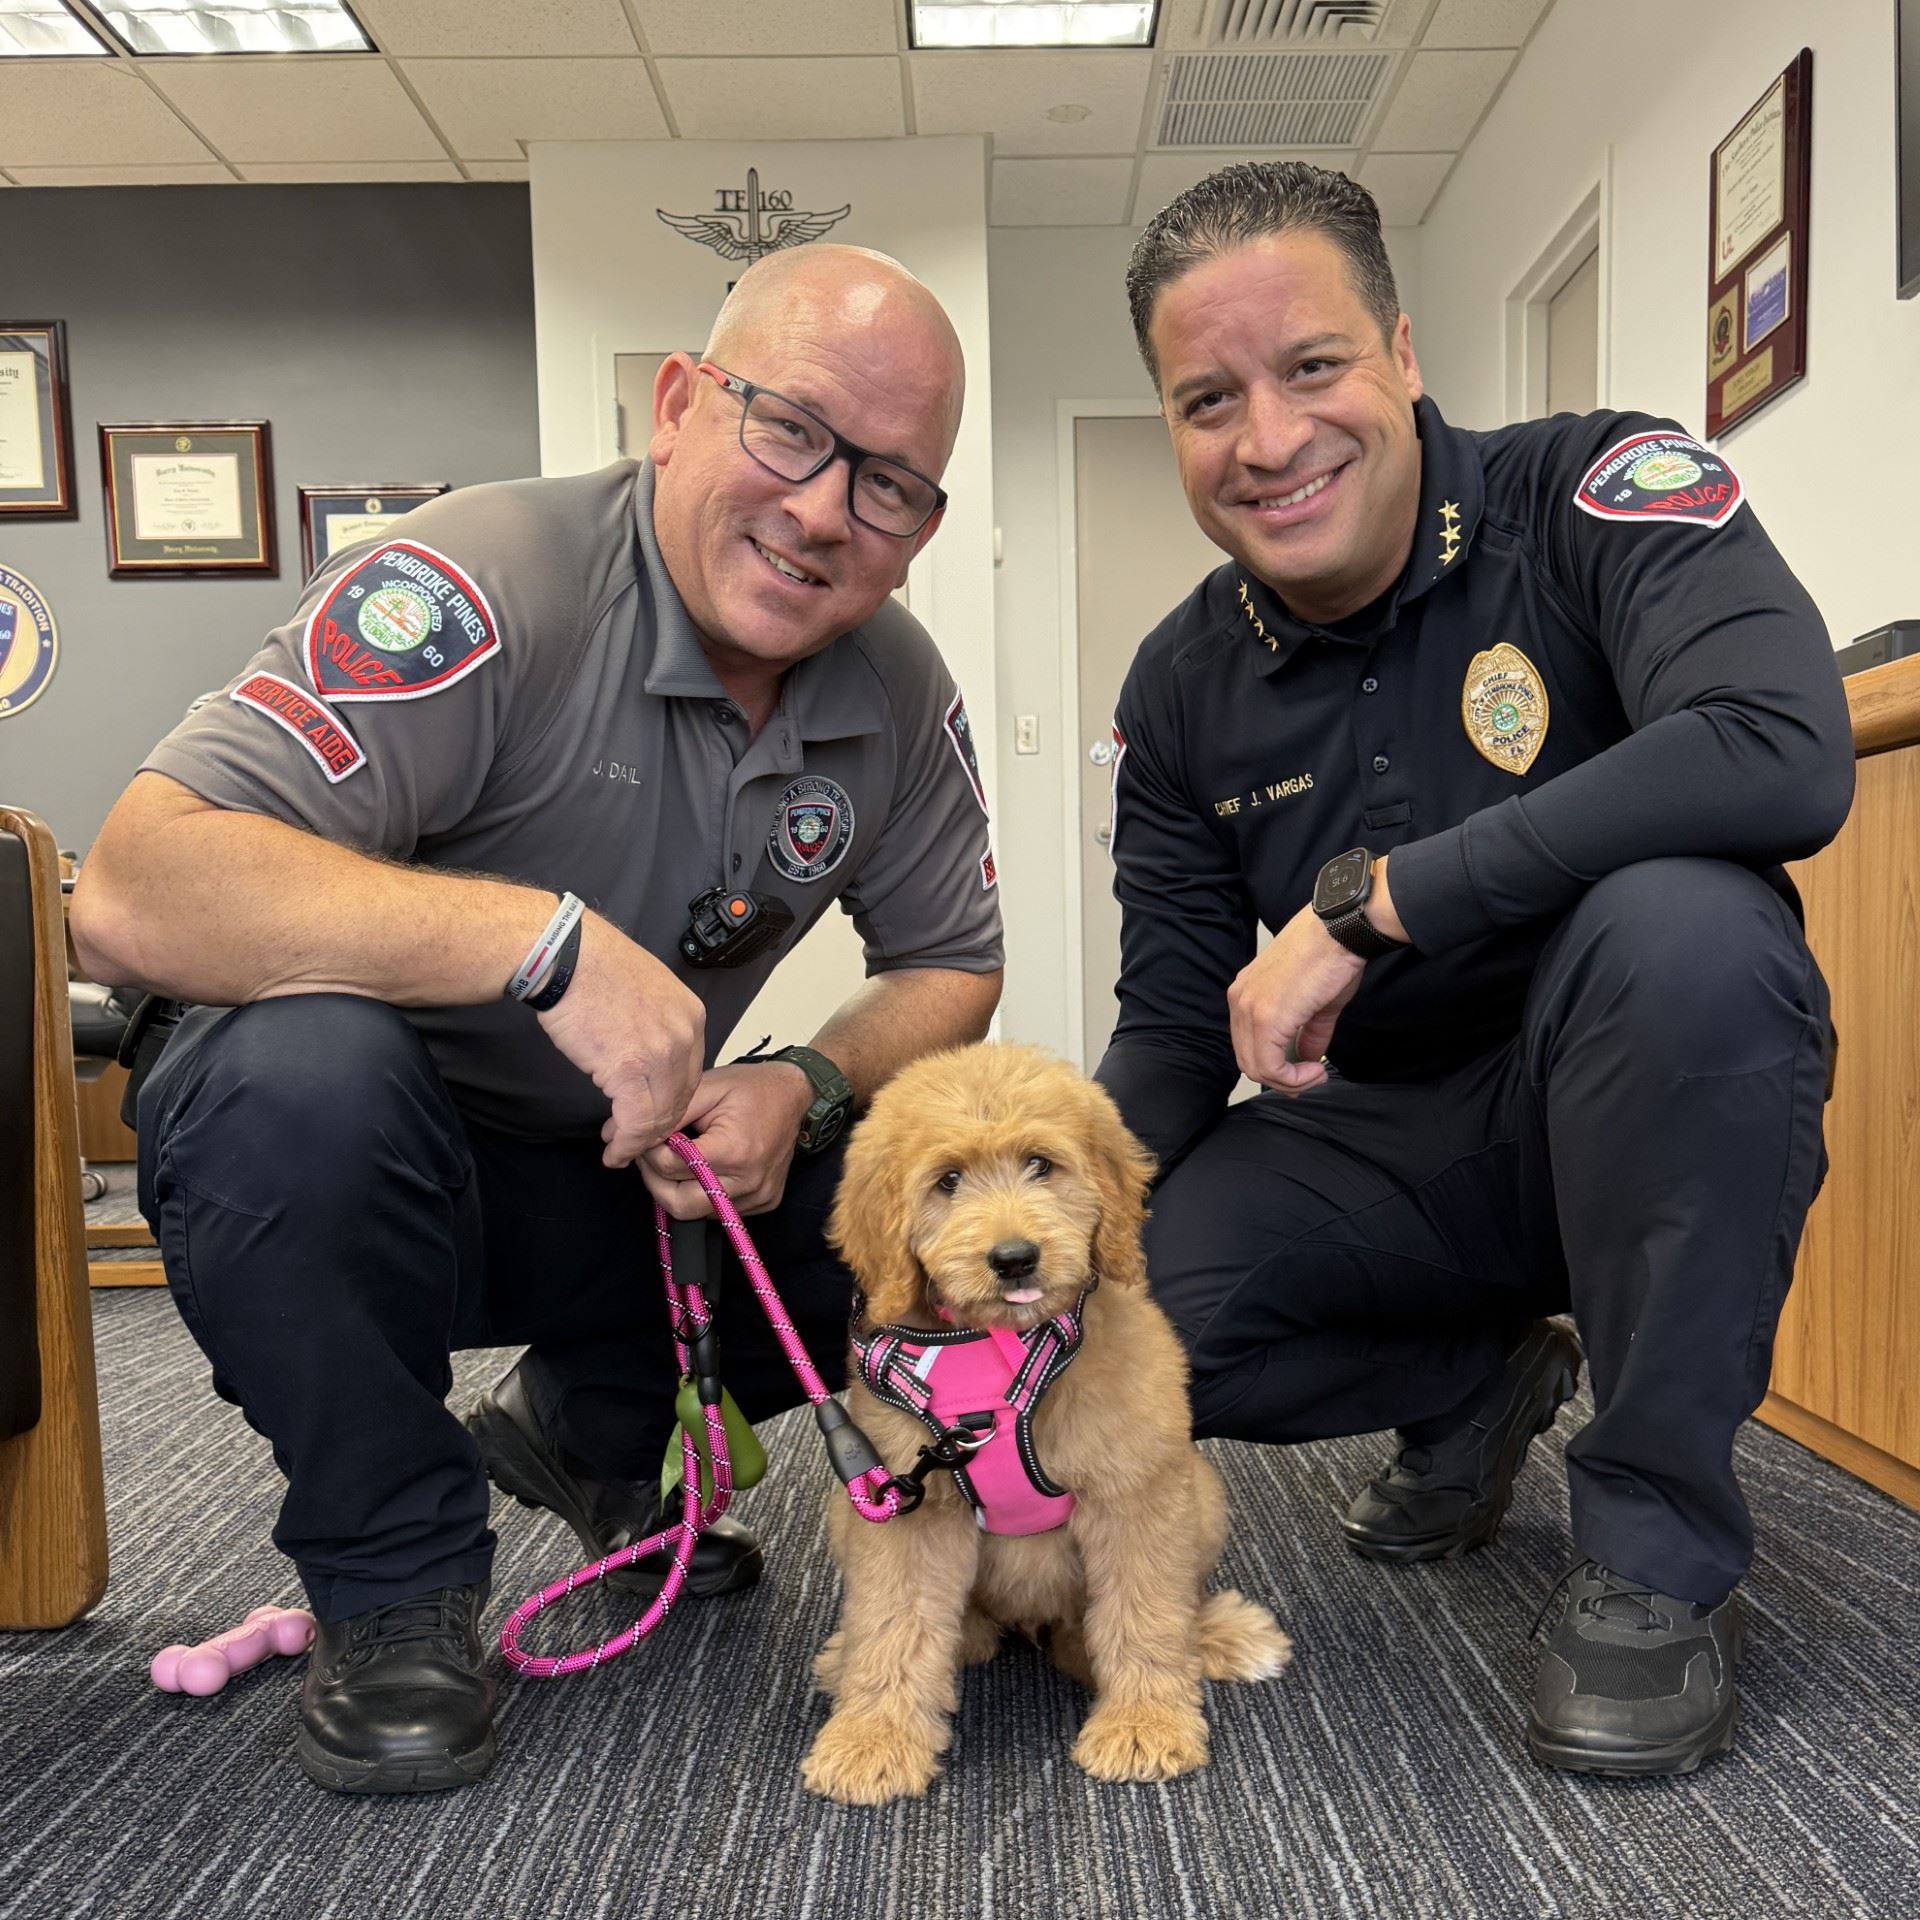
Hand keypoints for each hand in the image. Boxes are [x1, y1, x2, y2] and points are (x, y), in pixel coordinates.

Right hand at [534, 912, 705, 1166]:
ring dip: (641, 1140)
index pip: (690, 1075)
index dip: (669, 1103)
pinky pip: (636, 1121)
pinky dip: (626, 1143)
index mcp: (691, 1016)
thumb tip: (646, 1062)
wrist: (567, 956)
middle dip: (657, 1126)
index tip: (651, 1117)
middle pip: (680, 1098)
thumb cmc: (594, 970)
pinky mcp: (629, 1069)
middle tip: (635, 1141)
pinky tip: (614, 1151)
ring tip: (621, 1150)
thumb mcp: (647, 994)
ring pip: (660, 1114)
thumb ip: (657, 1029)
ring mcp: (660, 1053)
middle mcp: (684, 1035)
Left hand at [638, 1061, 812, 1218]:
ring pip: (697, 1213)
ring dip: (678, 1190)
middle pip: (680, 1204)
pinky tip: (702, 1171)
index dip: (648, 1153)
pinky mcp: (764, 1202)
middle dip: (655, 1182)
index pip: (670, 1168)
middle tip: (651, 1158)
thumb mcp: (706, 1088)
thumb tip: (628, 1137)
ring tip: (676, 1161)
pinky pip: (720, 1211)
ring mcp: (759, 1196)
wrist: (794, 1094)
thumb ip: (668, 1116)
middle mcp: (749, 1180)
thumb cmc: (751, 1088)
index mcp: (733, 1150)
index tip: (646, 1140)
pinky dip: (703, 1195)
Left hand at [1227, 902, 1366, 1094]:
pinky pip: (1269, 1065)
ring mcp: (1250, 1008)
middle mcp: (1241, 999)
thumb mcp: (1317, 1003)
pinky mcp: (1266, 1017)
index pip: (1248, 1043)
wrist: (1340, 931)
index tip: (1302, 1075)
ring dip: (1289, 1081)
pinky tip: (1314, 1071)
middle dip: (1281, 1079)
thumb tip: (1309, 1056)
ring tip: (1315, 1075)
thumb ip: (1309, 1033)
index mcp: (1247, 992)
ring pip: (1256, 1067)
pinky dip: (1292, 1078)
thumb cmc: (1331, 954)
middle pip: (1248, 1060)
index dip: (1274, 1067)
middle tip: (1309, 1080)